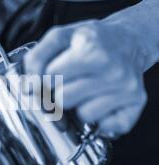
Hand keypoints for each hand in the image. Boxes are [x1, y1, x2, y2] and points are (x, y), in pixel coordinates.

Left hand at [24, 16, 147, 137]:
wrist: (128, 40)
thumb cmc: (92, 40)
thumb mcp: (61, 36)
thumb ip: (37, 57)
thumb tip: (28, 88)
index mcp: (91, 49)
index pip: (50, 78)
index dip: (44, 79)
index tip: (48, 76)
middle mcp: (113, 70)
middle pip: (64, 100)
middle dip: (59, 94)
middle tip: (68, 83)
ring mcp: (126, 88)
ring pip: (84, 115)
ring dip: (80, 107)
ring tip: (86, 91)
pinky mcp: (135, 104)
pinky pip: (106, 127)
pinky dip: (100, 120)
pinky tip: (100, 103)